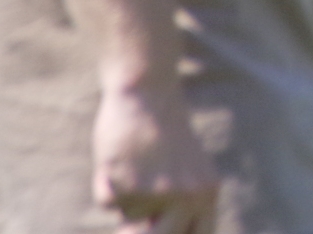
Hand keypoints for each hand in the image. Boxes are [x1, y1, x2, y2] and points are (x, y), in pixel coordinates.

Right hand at [92, 84, 218, 233]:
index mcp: (207, 192)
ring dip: (122, 202)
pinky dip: (105, 184)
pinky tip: (117, 156)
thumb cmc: (160, 131)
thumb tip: (146, 232)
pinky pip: (107, 202)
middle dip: (138, 232)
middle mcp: (191, 198)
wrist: (148, 92)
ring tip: (130, 166)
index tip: (152, 229)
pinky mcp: (132, 186)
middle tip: (127, 224)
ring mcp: (162, 194)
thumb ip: (176, 205)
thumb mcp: (182, 171)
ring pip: (128, 222)